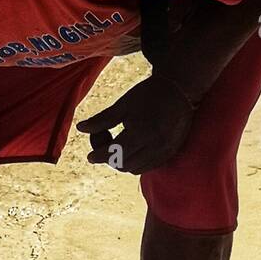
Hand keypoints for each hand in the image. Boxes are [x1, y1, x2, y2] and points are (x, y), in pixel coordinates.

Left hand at [77, 74, 197, 173]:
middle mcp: (154, 146)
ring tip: (116, 146)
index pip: (114, 153)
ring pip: (135, 169)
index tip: (90, 157)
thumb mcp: (122, 104)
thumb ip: (102, 120)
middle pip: (123, 164)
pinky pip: (148, 167)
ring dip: (121, 163)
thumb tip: (81, 129)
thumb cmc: (148, 94)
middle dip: (109, 158)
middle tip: (104, 144)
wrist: (180, 90)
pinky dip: (135, 163)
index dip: (99, 155)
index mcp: (141, 133)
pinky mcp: (170, 153)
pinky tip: (130, 151)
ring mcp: (164, 152)